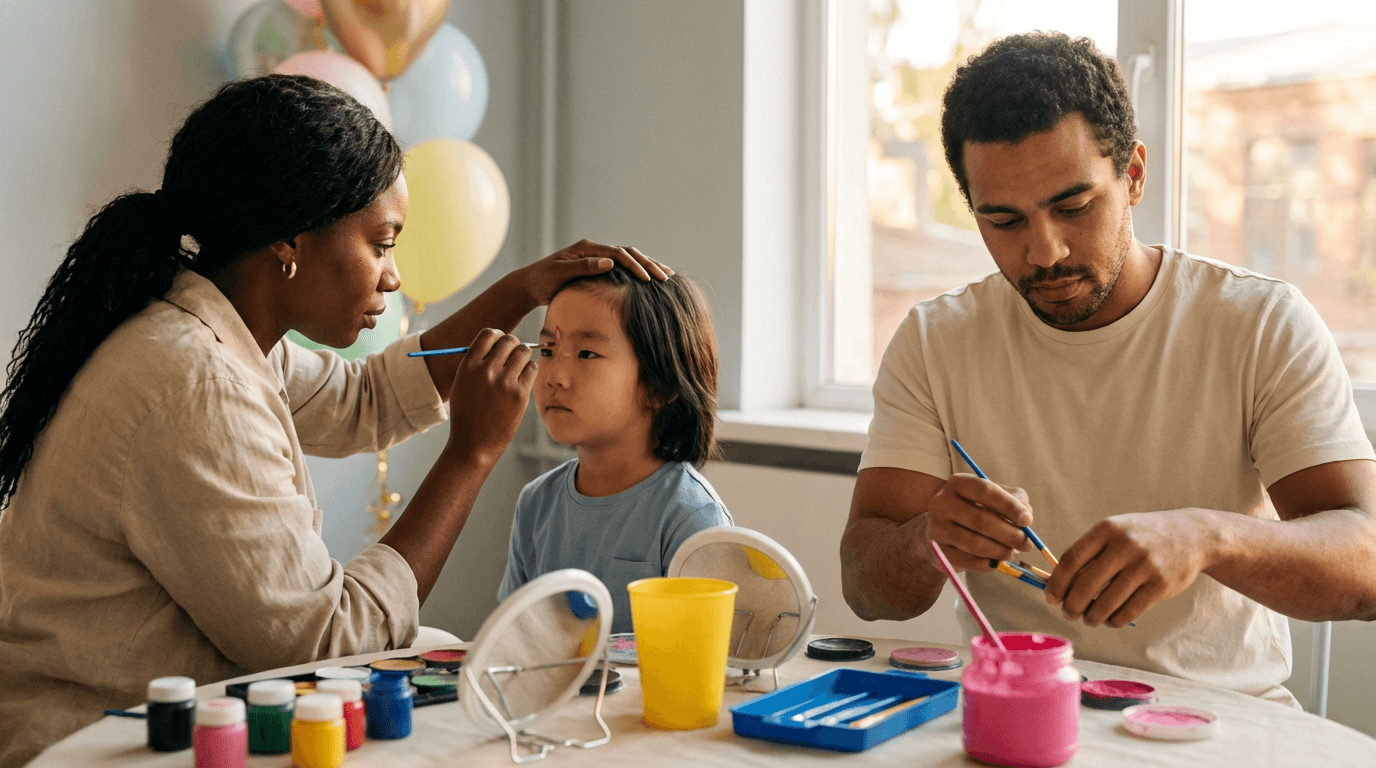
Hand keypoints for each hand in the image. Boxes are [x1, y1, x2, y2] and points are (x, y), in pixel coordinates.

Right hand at [443, 329, 536, 464]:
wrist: (473, 444)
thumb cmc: (468, 414)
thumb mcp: (462, 384)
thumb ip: (476, 363)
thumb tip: (498, 342)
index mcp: (468, 366)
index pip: (489, 334)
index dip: (498, 336)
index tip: (500, 344)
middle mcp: (486, 371)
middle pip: (509, 340)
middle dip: (513, 345)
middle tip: (513, 356)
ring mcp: (504, 382)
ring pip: (524, 352)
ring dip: (523, 357)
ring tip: (518, 369)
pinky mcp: (519, 394)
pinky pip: (532, 369)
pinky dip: (530, 371)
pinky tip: (523, 380)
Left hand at [519, 239, 672, 305]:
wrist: (531, 284)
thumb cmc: (543, 281)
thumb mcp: (561, 274)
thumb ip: (584, 267)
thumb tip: (610, 262)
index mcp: (587, 248)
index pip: (618, 253)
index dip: (635, 265)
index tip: (648, 280)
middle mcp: (594, 249)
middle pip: (629, 252)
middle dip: (648, 264)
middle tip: (666, 277)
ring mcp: (597, 257)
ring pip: (629, 258)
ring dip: (647, 265)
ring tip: (666, 276)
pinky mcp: (597, 267)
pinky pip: (623, 267)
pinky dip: (638, 271)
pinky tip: (650, 280)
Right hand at [925, 473, 1034, 572]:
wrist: (943, 531)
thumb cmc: (976, 510)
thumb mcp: (994, 498)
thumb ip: (1015, 500)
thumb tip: (1025, 515)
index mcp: (958, 483)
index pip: (985, 490)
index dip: (1008, 506)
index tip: (1028, 520)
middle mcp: (942, 503)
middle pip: (980, 519)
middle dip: (1009, 534)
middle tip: (1027, 544)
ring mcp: (936, 528)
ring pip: (974, 543)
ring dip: (1000, 551)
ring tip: (1012, 552)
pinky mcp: (938, 551)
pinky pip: (967, 560)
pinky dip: (987, 563)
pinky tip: (996, 562)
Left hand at [1045, 509, 1214, 627]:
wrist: (1193, 535)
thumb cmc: (1142, 536)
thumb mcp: (1116, 532)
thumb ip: (1090, 553)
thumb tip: (1060, 586)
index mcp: (1107, 530)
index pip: (1072, 559)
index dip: (1057, 582)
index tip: (1051, 598)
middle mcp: (1125, 545)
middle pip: (1087, 584)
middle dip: (1072, 604)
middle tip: (1068, 613)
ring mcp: (1145, 565)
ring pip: (1107, 601)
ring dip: (1093, 616)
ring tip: (1089, 619)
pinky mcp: (1161, 585)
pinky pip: (1130, 610)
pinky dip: (1115, 620)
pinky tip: (1110, 620)